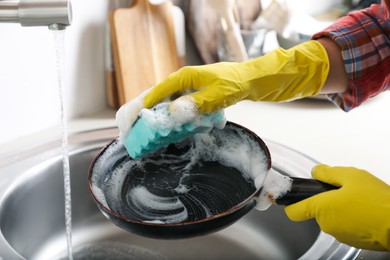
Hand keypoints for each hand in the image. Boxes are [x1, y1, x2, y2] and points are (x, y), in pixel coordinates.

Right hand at [116, 40, 328, 134]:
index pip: (154, 94)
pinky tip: (175, 132)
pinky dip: (176, 121)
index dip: (140, 109)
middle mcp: (183, 82)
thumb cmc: (237, 83)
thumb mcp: (216, 96)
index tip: (129, 124)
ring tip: (149, 137)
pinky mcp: (198, 96)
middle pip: (157, 100)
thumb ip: (194, 105)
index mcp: (183, 77)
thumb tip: (170, 115)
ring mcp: (190, 89)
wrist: (256, 80)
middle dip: (145, 116)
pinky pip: (181, 109)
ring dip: (160, 121)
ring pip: (168, 106)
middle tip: (133, 134)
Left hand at [285, 164, 389, 250]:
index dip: (291, 202)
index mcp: (321, 208)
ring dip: (339, 208)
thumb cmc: (377, 201)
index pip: (293, 211)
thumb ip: (328, 173)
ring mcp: (339, 234)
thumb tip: (316, 172)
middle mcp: (326, 224)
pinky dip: (350, 218)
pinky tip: (364, 211)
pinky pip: (344, 225)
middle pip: (316, 210)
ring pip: (331, 217)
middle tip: (343, 191)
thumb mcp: (351, 176)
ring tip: (358, 200)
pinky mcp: (351, 240)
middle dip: (326, 200)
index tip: (292, 197)